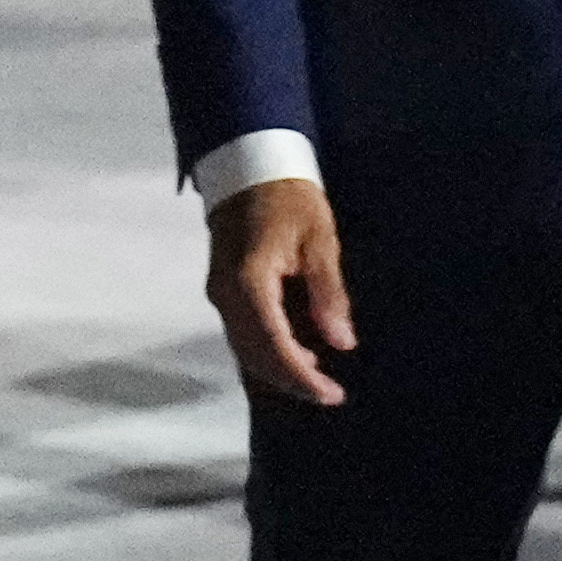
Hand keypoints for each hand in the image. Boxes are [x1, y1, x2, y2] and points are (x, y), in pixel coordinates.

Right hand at [205, 176, 353, 408]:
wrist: (249, 165)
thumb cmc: (290, 198)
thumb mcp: (319, 240)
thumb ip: (328, 293)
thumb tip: (342, 342)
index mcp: (250, 282)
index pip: (274, 345)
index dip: (302, 377)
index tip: (332, 395)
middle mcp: (226, 294)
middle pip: (254, 354)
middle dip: (291, 380)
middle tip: (330, 394)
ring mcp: (219, 292)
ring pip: (244, 348)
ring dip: (278, 368)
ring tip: (318, 377)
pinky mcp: (221, 289)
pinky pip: (241, 333)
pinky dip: (267, 351)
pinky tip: (296, 352)